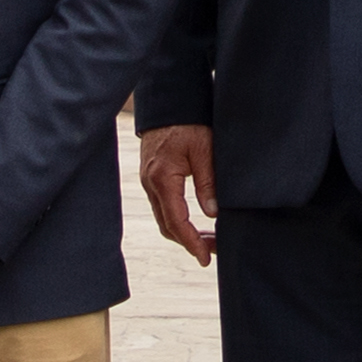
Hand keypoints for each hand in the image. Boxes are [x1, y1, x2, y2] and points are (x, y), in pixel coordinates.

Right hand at [139, 123, 220, 266]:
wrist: (168, 102)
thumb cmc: (188, 123)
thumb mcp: (205, 150)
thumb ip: (207, 183)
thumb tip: (212, 214)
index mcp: (162, 179)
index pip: (176, 221)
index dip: (191, 243)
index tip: (204, 258)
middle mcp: (150, 183)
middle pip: (166, 225)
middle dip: (188, 242)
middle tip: (211, 253)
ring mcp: (148, 181)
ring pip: (163, 217)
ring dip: (183, 232)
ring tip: (207, 241)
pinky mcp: (152, 176)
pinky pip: (162, 206)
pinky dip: (177, 219)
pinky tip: (193, 221)